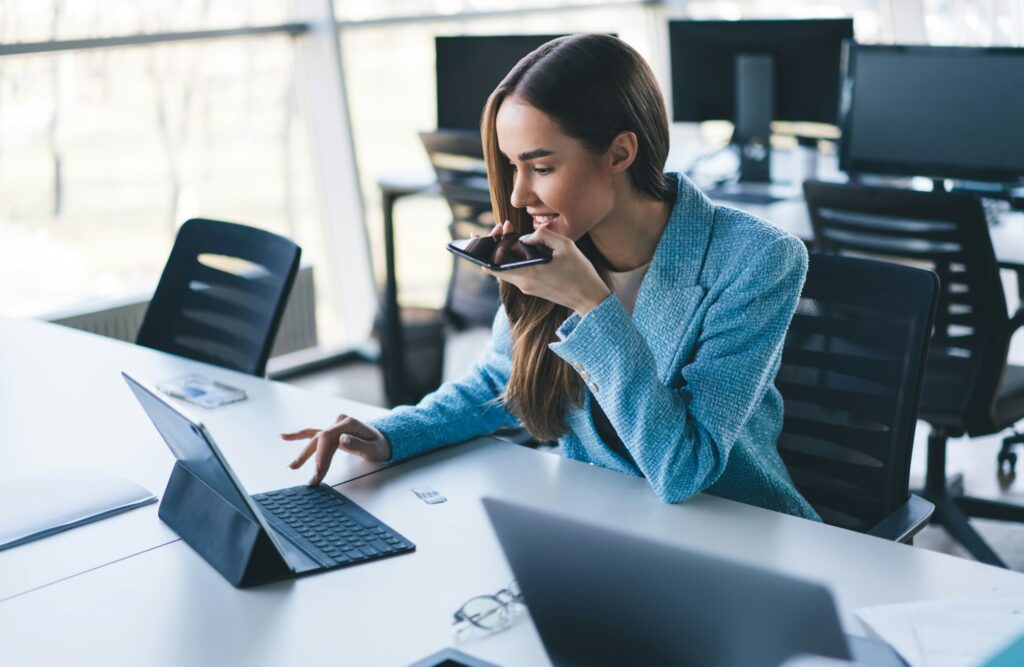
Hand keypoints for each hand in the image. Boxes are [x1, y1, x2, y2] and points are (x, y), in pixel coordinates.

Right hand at [281, 414, 391, 485]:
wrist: (383, 440)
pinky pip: (314, 434)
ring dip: (304, 454)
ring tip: (293, 466)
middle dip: (314, 460)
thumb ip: (358, 444)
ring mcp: (334, 426)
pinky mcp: (331, 433)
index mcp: (349, 423)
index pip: (328, 438)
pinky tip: (284, 437)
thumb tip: (342, 440)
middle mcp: (339, 423)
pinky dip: (299, 436)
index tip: (319, 470)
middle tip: (312, 479)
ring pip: (315, 440)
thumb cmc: (380, 445)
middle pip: (320, 440)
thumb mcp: (374, 448)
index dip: (321, 454)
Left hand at [483, 220, 609, 315]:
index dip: (486, 247)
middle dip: (495, 244)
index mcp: (527, 273)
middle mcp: (523, 283)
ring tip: (512, 233)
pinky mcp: (533, 288)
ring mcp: (527, 287)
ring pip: (505, 268)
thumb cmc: (580, 272)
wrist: (590, 298)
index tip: (496, 230)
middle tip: (504, 227)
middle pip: (495, 265)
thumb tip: (525, 237)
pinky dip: (515, 258)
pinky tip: (524, 245)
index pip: (491, 265)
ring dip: (506, 251)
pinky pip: (517, 271)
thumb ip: (543, 235)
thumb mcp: (565, 245)